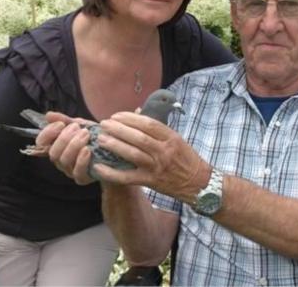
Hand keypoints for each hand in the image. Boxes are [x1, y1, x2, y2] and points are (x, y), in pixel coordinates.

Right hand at [36, 112, 95, 184]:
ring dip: (74, 145)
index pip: (41, 142)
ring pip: (64, 161)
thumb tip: (48, 115)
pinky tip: (88, 150)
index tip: (61, 124)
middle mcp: (60, 159)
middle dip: (64, 138)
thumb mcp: (81, 125)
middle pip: (53, 152)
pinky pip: (77, 173)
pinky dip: (81, 160)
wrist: (113, 148)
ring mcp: (70, 170)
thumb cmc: (94, 137)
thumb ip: (65, 120)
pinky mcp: (82, 178)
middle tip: (78, 128)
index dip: (47, 133)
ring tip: (86, 134)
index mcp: (57, 146)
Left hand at [94, 112, 209, 201]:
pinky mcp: (150, 181)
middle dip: (118, 129)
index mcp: (171, 138)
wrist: (198, 183)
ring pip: (132, 154)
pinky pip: (127, 177)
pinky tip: (99, 167)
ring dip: (114, 145)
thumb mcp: (177, 139)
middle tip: (104, 124)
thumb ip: (158, 129)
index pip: (148, 124)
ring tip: (101, 139)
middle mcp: (164, 151)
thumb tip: (137, 115)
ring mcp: (156, 167)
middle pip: (138, 137)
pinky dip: (112, 173)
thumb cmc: (187, 159)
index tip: (116, 115)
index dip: (130, 118)